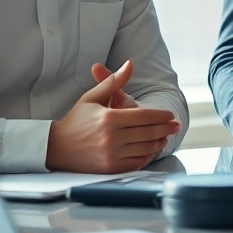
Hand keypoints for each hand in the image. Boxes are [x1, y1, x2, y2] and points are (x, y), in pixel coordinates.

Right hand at [45, 61, 180, 173]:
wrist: (56, 147)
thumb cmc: (76, 120)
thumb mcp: (93, 97)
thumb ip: (114, 81)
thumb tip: (130, 64)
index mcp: (109, 118)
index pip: (144, 116)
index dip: (161, 116)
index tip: (170, 115)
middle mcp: (112, 138)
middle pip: (148, 133)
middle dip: (166, 129)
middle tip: (176, 126)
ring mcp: (112, 155)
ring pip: (145, 149)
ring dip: (159, 142)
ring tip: (165, 136)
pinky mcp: (111, 169)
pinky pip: (137, 162)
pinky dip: (147, 156)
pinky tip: (152, 149)